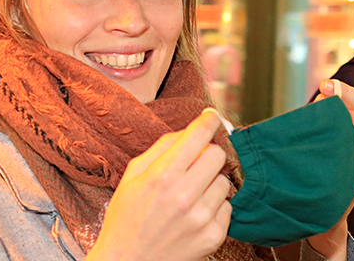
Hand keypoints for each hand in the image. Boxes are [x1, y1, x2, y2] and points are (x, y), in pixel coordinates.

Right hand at [87, 108, 231, 260]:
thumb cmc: (126, 218)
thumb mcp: (132, 177)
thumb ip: (161, 148)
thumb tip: (187, 131)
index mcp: (162, 176)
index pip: (198, 136)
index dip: (208, 121)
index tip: (211, 117)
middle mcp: (185, 195)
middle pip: (218, 155)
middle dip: (208, 154)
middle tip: (195, 163)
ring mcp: (202, 217)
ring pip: (225, 181)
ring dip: (211, 182)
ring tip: (190, 195)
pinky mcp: (213, 236)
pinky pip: (227, 207)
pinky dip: (215, 206)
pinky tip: (195, 214)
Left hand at [307, 79, 353, 260]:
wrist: (319, 192)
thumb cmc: (320, 151)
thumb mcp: (321, 126)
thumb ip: (323, 110)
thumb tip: (324, 95)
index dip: (345, 92)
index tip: (326, 85)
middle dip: (336, 125)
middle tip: (316, 125)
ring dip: (335, 148)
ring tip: (317, 149)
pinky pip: (353, 174)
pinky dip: (337, 169)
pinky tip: (325, 169)